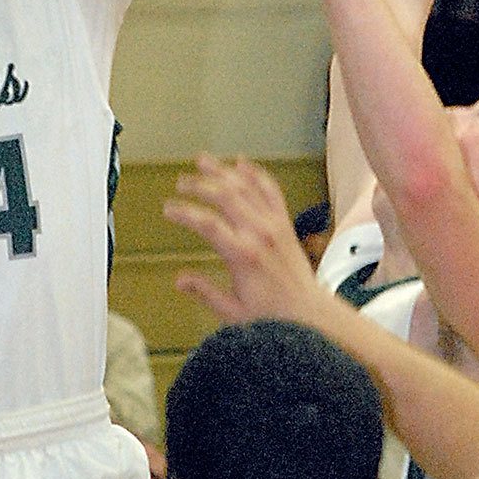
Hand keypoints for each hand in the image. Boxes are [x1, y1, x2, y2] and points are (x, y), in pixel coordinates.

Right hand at [164, 154, 329, 325]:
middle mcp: (259, 234)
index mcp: (243, 255)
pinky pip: (271, 191)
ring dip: (223, 171)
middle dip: (199, 185)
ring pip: (246, 187)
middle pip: (225, 196)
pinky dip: (256, 174)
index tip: (169, 209)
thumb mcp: (232, 311)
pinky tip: (243, 163)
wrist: (309, 313)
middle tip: (181, 183)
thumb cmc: (273, 316)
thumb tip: (179, 280)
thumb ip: (205, 291)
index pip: (207, 223)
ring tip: (203, 161)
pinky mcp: (285, 224)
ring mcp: (274, 225)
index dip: (185, 212)